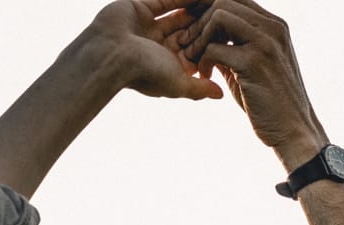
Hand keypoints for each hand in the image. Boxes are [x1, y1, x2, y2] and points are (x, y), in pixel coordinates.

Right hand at [87, 0, 224, 100]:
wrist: (109, 53)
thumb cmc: (143, 72)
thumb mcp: (177, 83)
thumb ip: (199, 88)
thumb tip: (222, 96)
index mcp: (167, 65)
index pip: (197, 52)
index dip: (214, 44)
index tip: (234, 36)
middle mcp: (159, 46)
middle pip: (191, 32)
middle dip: (209, 24)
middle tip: (230, 14)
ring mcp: (149, 26)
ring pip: (180, 14)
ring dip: (198, 8)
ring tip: (220, 1)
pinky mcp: (140, 7)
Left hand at [177, 0, 328, 168]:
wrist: (294, 131)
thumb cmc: (271, 102)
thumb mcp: (255, 65)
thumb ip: (236, 45)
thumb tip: (208, 34)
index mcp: (275, 25)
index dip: (208, 9)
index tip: (195, 29)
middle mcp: (273, 28)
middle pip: (223, 1)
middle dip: (199, 22)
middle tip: (190, 46)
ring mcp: (265, 43)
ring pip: (218, 16)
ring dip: (199, 37)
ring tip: (195, 59)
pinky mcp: (254, 63)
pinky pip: (214, 48)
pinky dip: (202, 61)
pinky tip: (204, 76)